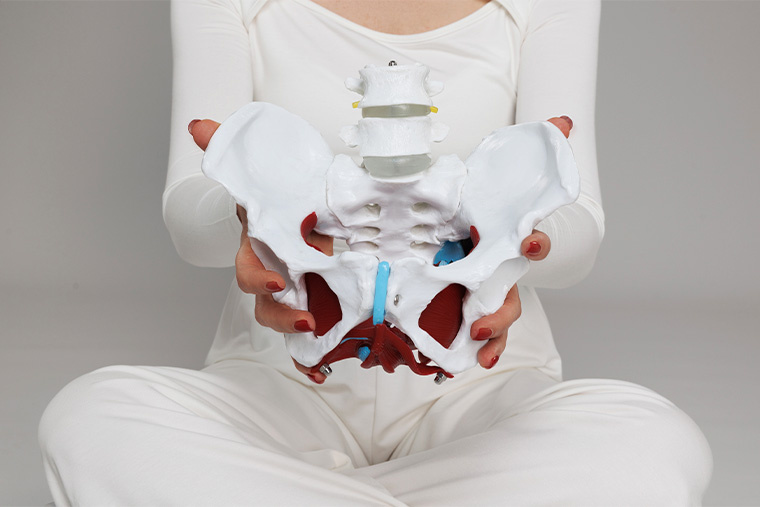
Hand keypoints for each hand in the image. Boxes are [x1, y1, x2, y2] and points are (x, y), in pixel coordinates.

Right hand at [189, 119, 333, 383]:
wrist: (322, 207)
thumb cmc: (291, 194)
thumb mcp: (272, 172)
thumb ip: (233, 151)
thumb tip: (198, 126)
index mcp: (263, 245)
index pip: (250, 267)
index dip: (259, 277)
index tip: (279, 282)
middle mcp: (275, 271)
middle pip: (265, 304)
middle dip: (280, 315)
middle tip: (305, 318)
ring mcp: (295, 291)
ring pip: (284, 321)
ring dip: (295, 336)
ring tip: (318, 345)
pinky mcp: (317, 304)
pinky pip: (307, 339)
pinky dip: (310, 358)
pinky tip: (320, 370)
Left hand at [469, 114, 569, 369]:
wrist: (458, 220)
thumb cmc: (481, 200)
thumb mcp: (491, 172)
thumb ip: (529, 145)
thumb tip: (564, 120)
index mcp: (505, 239)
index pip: (528, 243)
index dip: (534, 244)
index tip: (529, 245)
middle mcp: (499, 269)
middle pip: (510, 296)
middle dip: (501, 313)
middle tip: (483, 322)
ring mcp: (483, 289)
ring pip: (494, 322)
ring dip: (488, 339)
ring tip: (474, 352)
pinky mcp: (462, 303)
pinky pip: (472, 331)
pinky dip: (472, 347)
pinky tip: (458, 362)